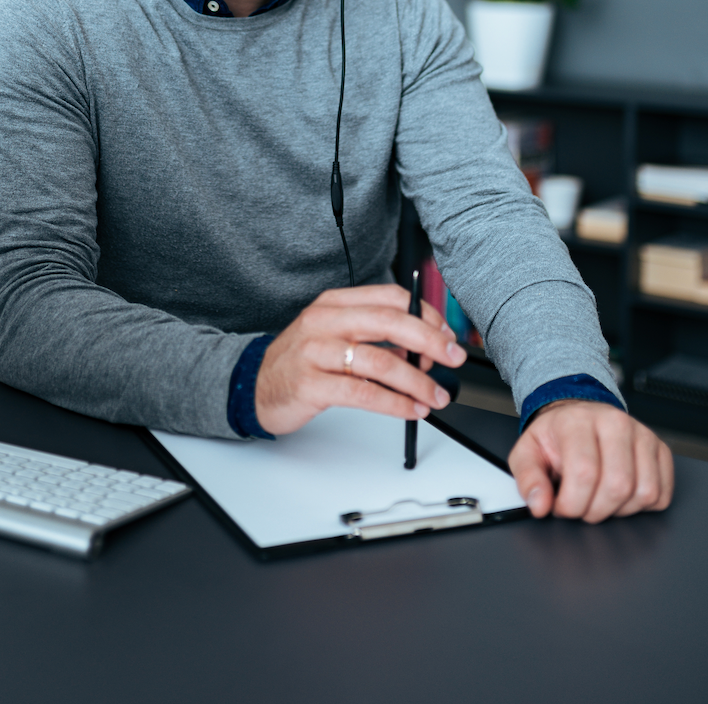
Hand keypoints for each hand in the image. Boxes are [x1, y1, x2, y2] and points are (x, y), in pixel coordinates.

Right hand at [255, 284, 467, 435]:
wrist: (253, 384)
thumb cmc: (302, 360)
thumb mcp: (333, 333)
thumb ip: (372, 333)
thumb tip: (422, 346)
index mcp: (334, 303)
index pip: (390, 297)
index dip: (425, 314)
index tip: (446, 334)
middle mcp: (324, 321)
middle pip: (389, 322)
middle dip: (429, 340)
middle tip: (453, 358)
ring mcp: (315, 352)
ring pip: (380, 360)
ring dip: (417, 381)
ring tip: (435, 396)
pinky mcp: (310, 385)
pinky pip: (363, 393)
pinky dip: (394, 403)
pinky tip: (410, 410)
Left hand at [508, 400, 673, 522]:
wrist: (579, 417)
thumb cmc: (556, 438)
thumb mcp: (528, 453)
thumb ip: (527, 479)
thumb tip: (539, 505)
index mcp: (578, 421)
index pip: (584, 473)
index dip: (571, 504)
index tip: (561, 506)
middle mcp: (614, 423)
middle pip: (617, 487)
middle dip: (594, 511)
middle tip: (580, 505)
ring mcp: (642, 435)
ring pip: (643, 493)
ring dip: (619, 510)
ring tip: (599, 498)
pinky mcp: (660, 450)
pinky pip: (661, 494)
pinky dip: (641, 506)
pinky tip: (621, 495)